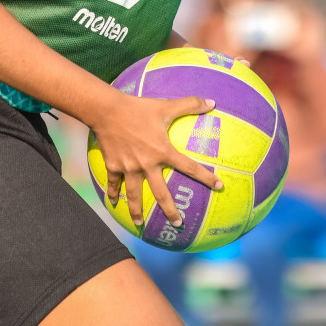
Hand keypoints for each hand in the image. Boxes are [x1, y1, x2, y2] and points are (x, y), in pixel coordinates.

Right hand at [89, 91, 222, 228]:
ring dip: (136, 211)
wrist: (107, 110)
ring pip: (134, 195)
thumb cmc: (138, 108)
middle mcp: (147, 164)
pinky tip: (113, 203)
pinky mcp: (113, 166)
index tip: (219, 186)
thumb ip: (190, 104)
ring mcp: (129, 167)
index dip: (206, 177)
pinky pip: (113, 183)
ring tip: (139, 224)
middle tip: (177, 225)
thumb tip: (213, 101)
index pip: (189, 167)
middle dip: (170, 211)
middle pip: (160, 194)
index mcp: (162, 151)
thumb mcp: (166, 105)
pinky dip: (113, 193)